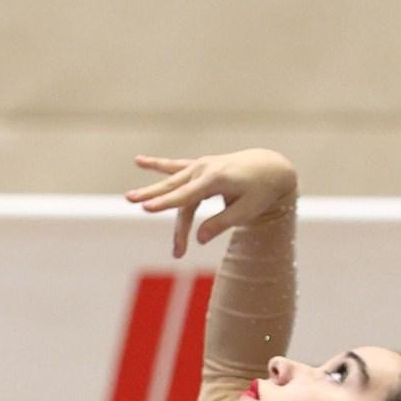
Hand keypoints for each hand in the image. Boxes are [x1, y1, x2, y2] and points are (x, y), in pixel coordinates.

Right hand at [124, 149, 297, 259]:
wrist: (270, 167)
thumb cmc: (261, 192)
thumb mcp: (247, 211)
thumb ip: (222, 224)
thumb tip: (199, 239)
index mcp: (217, 179)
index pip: (186, 196)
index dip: (165, 203)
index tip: (146, 209)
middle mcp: (205, 169)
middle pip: (176, 190)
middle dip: (155, 199)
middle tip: (135, 205)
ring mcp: (201, 165)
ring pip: (173, 181)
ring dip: (152, 190)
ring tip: (129, 197)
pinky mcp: (200, 166)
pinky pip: (175, 167)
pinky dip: (158, 164)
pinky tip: (138, 161)